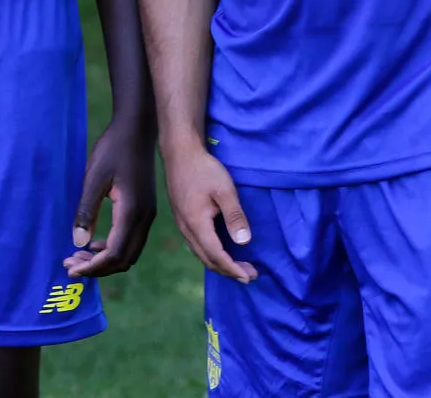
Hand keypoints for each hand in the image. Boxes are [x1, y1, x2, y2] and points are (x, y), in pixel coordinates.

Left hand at [65, 115, 156, 276]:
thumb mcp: (94, 177)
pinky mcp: (144, 211)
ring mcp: (147, 216)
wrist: (137, 130)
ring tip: (78, 257)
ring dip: (105, 260)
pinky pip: (131, 241)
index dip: (93, 267)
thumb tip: (78, 243)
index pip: (115, 254)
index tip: (71, 269)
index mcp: (132, 212)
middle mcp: (144, 219)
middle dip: (97, 268)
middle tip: (70, 264)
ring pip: (129, 253)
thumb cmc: (113, 149)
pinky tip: (94, 243)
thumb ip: (86, 210)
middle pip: (123, 259)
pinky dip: (113, 248)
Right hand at [164, 142, 256, 281]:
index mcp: (196, 223)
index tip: (250, 276)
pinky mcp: (181, 218)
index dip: (233, 268)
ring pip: (199, 253)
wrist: (180, 153)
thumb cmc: (204, 169)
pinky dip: (210, 254)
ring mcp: (181, 223)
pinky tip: (219, 251)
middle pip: (206, 259)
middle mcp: (186, 228)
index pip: (216, 255)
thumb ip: (235, 217)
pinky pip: (195, 244)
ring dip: (219, 264)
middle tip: (250, 276)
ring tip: (238, 268)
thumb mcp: (225, 191)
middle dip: (228, 271)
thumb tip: (244, 242)